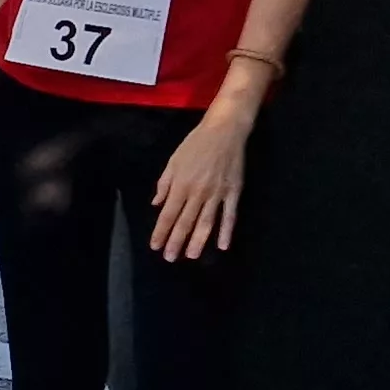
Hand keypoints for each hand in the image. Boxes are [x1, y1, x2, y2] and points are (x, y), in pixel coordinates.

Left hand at [149, 111, 251, 260]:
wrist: (224, 131)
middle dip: (176, 241)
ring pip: (206, 222)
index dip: (161, 231)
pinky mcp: (233, 192)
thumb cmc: (195, 144)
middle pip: (185, 221)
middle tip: (170, 258)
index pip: (168, 214)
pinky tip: (223, 245)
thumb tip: (156, 205)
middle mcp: (197, 192)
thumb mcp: (173, 161)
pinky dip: (226, 231)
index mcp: (181, 184)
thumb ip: (164, 184)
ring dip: (198, 241)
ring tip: (192, 256)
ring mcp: (217, 193)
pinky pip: (230, 215)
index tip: (155, 246)